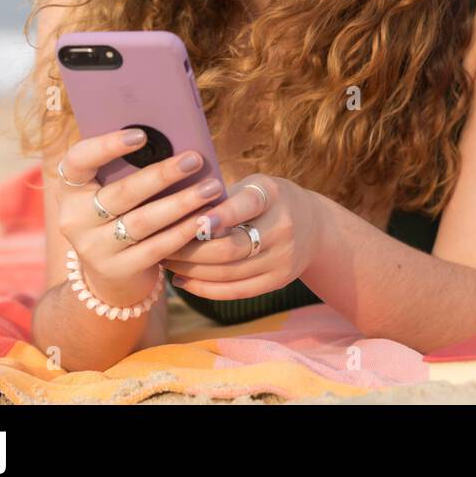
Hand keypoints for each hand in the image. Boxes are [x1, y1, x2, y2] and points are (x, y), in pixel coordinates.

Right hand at [52, 129, 225, 305]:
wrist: (112, 272)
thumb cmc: (121, 213)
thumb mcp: (112, 190)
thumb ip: (129, 168)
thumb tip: (174, 140)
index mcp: (70, 189)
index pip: (78, 161)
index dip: (106, 146)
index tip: (141, 135)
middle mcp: (75, 218)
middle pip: (122, 193)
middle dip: (162, 175)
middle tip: (195, 159)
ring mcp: (93, 248)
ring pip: (142, 221)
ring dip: (181, 203)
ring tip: (212, 187)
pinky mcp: (117, 270)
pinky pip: (156, 247)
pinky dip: (183, 231)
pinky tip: (206, 218)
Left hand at [162, 174, 322, 300]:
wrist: (314, 225)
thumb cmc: (267, 200)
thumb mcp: (253, 185)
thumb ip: (222, 195)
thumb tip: (172, 204)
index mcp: (274, 195)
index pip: (246, 207)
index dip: (221, 216)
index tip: (193, 221)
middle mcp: (283, 227)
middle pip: (231, 248)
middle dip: (190, 250)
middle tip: (160, 245)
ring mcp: (283, 258)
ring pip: (228, 273)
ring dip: (191, 270)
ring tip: (166, 261)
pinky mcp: (279, 281)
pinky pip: (236, 291)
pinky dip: (204, 288)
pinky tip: (182, 280)